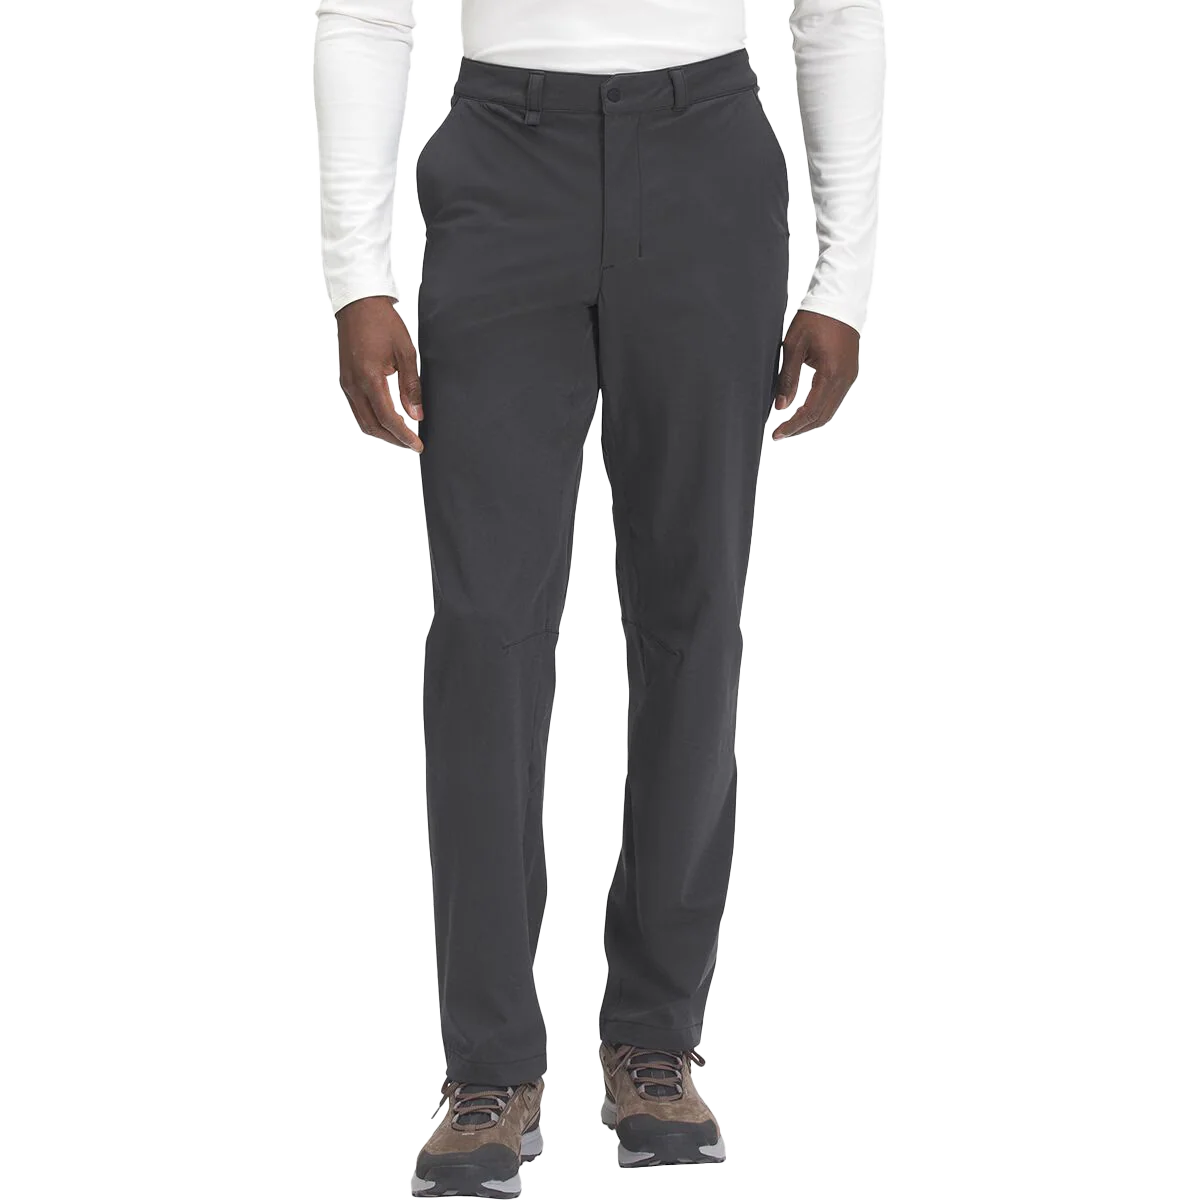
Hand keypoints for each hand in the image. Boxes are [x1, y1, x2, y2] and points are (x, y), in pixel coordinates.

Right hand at [334, 296, 423, 451]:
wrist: (358, 303)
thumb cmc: (382, 322)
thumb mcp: (405, 352)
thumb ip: (411, 386)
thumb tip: (417, 415)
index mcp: (369, 378)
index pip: (388, 418)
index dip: (405, 435)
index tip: (418, 445)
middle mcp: (354, 384)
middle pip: (372, 426)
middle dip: (394, 439)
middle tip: (412, 445)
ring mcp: (346, 383)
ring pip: (363, 421)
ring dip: (382, 433)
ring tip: (402, 436)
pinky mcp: (345, 380)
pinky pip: (357, 409)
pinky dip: (372, 420)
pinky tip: (387, 421)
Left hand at [771, 310, 860, 439]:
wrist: (840, 299)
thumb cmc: (815, 318)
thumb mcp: (794, 346)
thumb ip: (787, 378)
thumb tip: (781, 406)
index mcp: (831, 373)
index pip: (811, 411)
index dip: (793, 425)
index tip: (776, 433)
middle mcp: (845, 379)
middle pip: (823, 416)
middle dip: (801, 428)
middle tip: (780, 433)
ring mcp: (850, 377)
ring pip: (830, 410)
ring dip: (810, 420)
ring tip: (789, 425)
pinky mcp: (849, 373)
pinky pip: (834, 399)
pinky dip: (819, 409)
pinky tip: (804, 410)